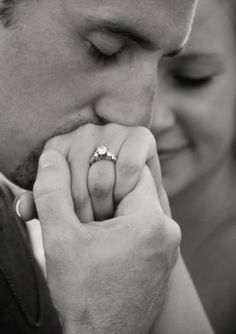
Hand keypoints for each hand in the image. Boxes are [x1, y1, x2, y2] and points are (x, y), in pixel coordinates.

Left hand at [17, 124, 170, 220]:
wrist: (137, 213)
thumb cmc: (97, 208)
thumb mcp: (65, 210)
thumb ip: (43, 205)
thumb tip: (22, 207)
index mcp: (59, 145)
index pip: (51, 175)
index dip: (63, 205)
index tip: (74, 221)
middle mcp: (84, 132)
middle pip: (75, 180)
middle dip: (85, 212)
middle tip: (94, 226)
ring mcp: (112, 130)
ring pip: (101, 176)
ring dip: (108, 204)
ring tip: (111, 214)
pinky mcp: (140, 135)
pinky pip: (128, 166)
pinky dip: (127, 188)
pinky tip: (128, 197)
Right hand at [33, 150, 179, 333]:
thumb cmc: (82, 296)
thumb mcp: (59, 239)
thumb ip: (52, 192)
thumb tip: (50, 158)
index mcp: (151, 221)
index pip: (131, 169)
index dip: (102, 172)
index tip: (82, 187)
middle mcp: (168, 232)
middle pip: (133, 190)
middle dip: (104, 195)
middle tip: (81, 213)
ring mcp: (167, 249)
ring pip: (136, 210)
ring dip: (111, 214)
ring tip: (89, 232)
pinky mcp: (161, 262)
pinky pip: (142, 231)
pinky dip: (121, 230)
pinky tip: (101, 247)